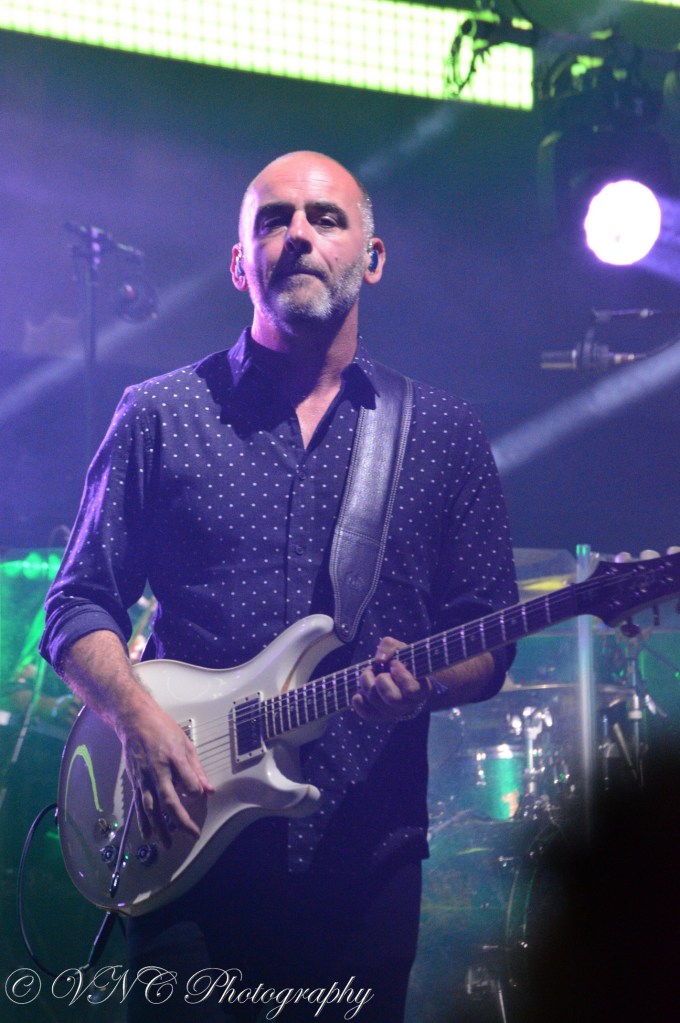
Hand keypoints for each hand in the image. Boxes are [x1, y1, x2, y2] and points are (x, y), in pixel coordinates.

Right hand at [117, 697, 214, 845]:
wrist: (134, 721)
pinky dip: (143, 821)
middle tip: (193, 835)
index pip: (189, 783)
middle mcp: (158, 770)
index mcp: (174, 757)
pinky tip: (148, 835)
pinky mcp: (134, 782)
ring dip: (161, 827)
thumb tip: (209, 790)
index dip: (196, 792)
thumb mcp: (185, 743)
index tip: (200, 794)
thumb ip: (196, 769)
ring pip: (152, 808)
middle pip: (170, 801)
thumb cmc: (163, 730)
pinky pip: (139, 805)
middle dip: (182, 821)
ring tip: (168, 844)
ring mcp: (144, 778)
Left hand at [352, 636, 430, 722]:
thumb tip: (379, 660)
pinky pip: (367, 714)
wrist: (398, 677)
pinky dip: (359, 701)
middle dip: (381, 680)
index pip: (411, 689)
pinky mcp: (380, 716)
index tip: (395, 663)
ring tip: (368, 674)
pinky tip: (359, 691)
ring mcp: (395, 712)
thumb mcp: (401, 648)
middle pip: (392, 699)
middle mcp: (409, 705)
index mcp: (421, 689)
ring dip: (367, 684)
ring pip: (377, 703)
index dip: (400, 675)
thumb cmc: (403, 661)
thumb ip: (391, 646)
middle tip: (379, 671)